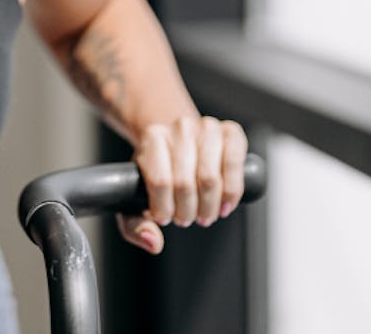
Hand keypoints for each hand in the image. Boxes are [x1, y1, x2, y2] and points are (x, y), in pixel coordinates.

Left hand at [118, 115, 247, 254]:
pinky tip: (224, 206)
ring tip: (203, 215)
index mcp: (152, 137)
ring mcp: (207, 127)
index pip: (160, 181)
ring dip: (208, 207)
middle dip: (187, 212)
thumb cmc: (156, 171)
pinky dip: (231, 193)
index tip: (164, 217)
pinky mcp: (231, 132)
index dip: (164, 208)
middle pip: (186, 183)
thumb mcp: (134, 195)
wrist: (175, 141)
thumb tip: (153, 243)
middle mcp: (179, 128)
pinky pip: (235, 166)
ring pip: (211, 178)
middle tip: (186, 219)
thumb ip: (135, 224)